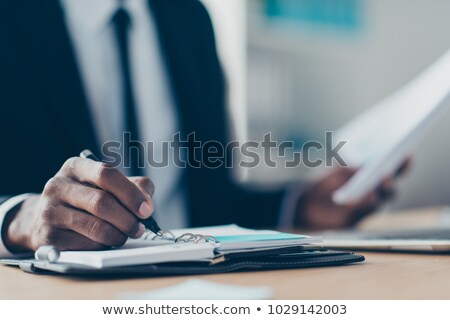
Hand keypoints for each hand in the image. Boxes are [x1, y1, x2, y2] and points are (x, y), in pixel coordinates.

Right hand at [3, 157, 154, 252]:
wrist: (45, 218)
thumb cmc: (85, 199)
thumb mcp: (107, 185)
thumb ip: (133, 187)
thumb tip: (147, 202)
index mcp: (76, 167)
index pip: (106, 174)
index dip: (130, 193)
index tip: (146, 209)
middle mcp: (58, 185)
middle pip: (101, 202)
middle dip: (127, 219)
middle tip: (139, 229)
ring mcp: (50, 211)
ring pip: (95, 226)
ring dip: (118, 235)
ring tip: (126, 235)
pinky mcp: (49, 236)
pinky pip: (85, 244)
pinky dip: (102, 245)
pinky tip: (106, 242)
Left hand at [297, 159, 410, 229]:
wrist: (307, 203)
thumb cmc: (324, 183)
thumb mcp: (336, 171)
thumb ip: (351, 169)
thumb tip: (364, 167)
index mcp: (372, 176)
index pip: (391, 169)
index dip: (401, 163)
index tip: (406, 154)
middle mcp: (374, 191)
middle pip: (391, 185)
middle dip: (393, 178)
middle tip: (389, 172)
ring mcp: (368, 205)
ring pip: (383, 198)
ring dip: (384, 190)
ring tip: (382, 182)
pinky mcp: (358, 218)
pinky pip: (366, 210)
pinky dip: (368, 202)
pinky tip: (368, 196)